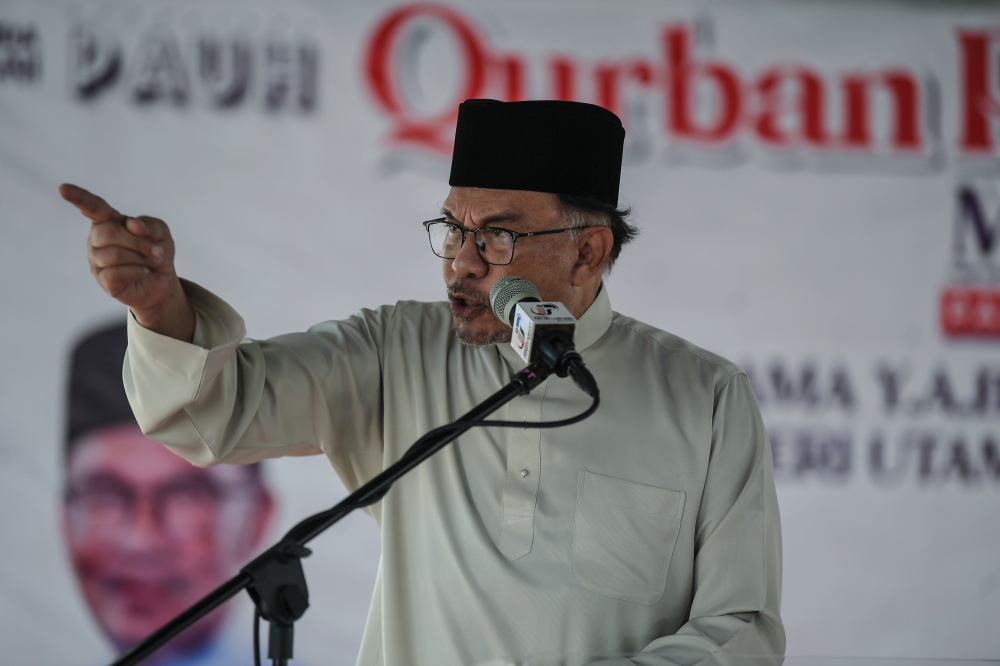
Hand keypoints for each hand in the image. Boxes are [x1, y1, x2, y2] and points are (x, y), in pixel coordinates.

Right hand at [60, 183, 194, 341]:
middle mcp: (97, 239)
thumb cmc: (156, 250)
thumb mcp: (160, 233)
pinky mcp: (103, 280)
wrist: (162, 279)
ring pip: (114, 254)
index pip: (93, 207)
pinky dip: (136, 272)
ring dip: (141, 258)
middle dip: (138, 242)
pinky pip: (115, 273)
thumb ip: (149, 225)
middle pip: (108, 233)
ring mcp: (97, 260)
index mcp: (109, 221)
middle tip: (156, 251)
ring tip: (150, 262)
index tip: (63, 188)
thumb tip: (131, 225)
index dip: (79, 198)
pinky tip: (143, 272)